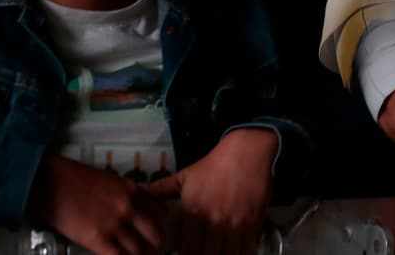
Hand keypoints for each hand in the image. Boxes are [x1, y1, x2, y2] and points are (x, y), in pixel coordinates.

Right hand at [28, 154, 168, 254]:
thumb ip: (127, 193)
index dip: (160, 225)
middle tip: (154, 251)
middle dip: (157, 246)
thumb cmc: (76, 179)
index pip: (161, 212)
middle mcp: (130, 208)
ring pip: (140, 250)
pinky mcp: (98, 240)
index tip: (157, 231)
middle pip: (156, 234)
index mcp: (134, 191)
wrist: (51, 183)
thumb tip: (136, 207)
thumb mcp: (111, 180)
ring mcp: (116, 225)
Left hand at [146, 128, 277, 254]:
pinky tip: (238, 252)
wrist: (245, 151)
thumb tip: (140, 192)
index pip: (189, 250)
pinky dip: (243, 252)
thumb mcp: (184, 176)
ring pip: (229, 254)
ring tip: (219, 254)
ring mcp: (236, 223)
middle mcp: (215, 222)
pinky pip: (248, 246)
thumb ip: (161, 189)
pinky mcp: (254, 221)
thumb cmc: (213, 164)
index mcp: (195, 214)